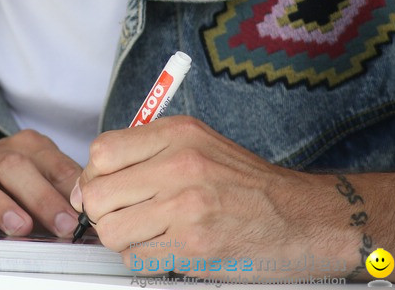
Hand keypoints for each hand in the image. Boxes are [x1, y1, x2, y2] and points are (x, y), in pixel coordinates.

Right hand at [0, 129, 81, 237]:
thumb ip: (59, 196)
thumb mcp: (33, 190)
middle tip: (64, 225)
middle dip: (42, 196)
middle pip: (15, 167)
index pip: (47, 158)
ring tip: (19, 227)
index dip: (67, 182)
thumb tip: (97, 218)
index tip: (86, 209)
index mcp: (20, 150)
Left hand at [72, 117, 352, 278]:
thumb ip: (148, 153)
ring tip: (147, 234)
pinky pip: (136, 259)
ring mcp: (187, 207)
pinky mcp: (194, 246)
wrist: (304, 218)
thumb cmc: (248, 185)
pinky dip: (143, 259)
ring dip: (122, 239)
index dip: (94, 176)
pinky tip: (165, 250)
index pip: (102, 152)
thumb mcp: (200, 145)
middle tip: (124, 217)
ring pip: (112, 231)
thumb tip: (91, 182)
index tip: (104, 189)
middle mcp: (181, 165)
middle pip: (99, 194)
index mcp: (179, 134)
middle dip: (103, 212)